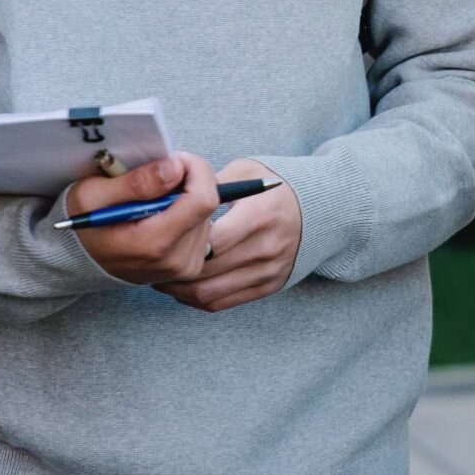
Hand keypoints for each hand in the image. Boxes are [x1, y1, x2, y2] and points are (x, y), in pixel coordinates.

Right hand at [64, 152, 219, 285]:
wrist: (78, 260)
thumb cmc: (84, 225)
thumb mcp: (93, 195)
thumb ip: (136, 183)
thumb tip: (175, 169)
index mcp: (153, 243)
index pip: (204, 199)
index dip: (195, 169)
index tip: (173, 158)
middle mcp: (176, 261)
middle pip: (206, 203)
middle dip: (187, 180)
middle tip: (155, 175)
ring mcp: (185, 267)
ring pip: (208, 213)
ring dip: (186, 196)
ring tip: (152, 198)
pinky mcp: (190, 266)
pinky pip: (203, 226)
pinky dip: (186, 211)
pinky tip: (160, 213)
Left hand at [158, 157, 301, 313]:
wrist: (324, 211)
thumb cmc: (279, 187)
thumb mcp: (249, 172)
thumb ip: (211, 183)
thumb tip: (170, 193)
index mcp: (260, 215)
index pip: (210, 240)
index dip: (179, 240)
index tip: (162, 233)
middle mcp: (266, 248)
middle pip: (203, 271)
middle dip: (170, 267)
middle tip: (150, 258)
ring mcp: (268, 272)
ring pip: (207, 293)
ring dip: (177, 288)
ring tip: (160, 274)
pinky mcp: (267, 287)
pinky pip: (220, 303)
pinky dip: (194, 298)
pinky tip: (182, 285)